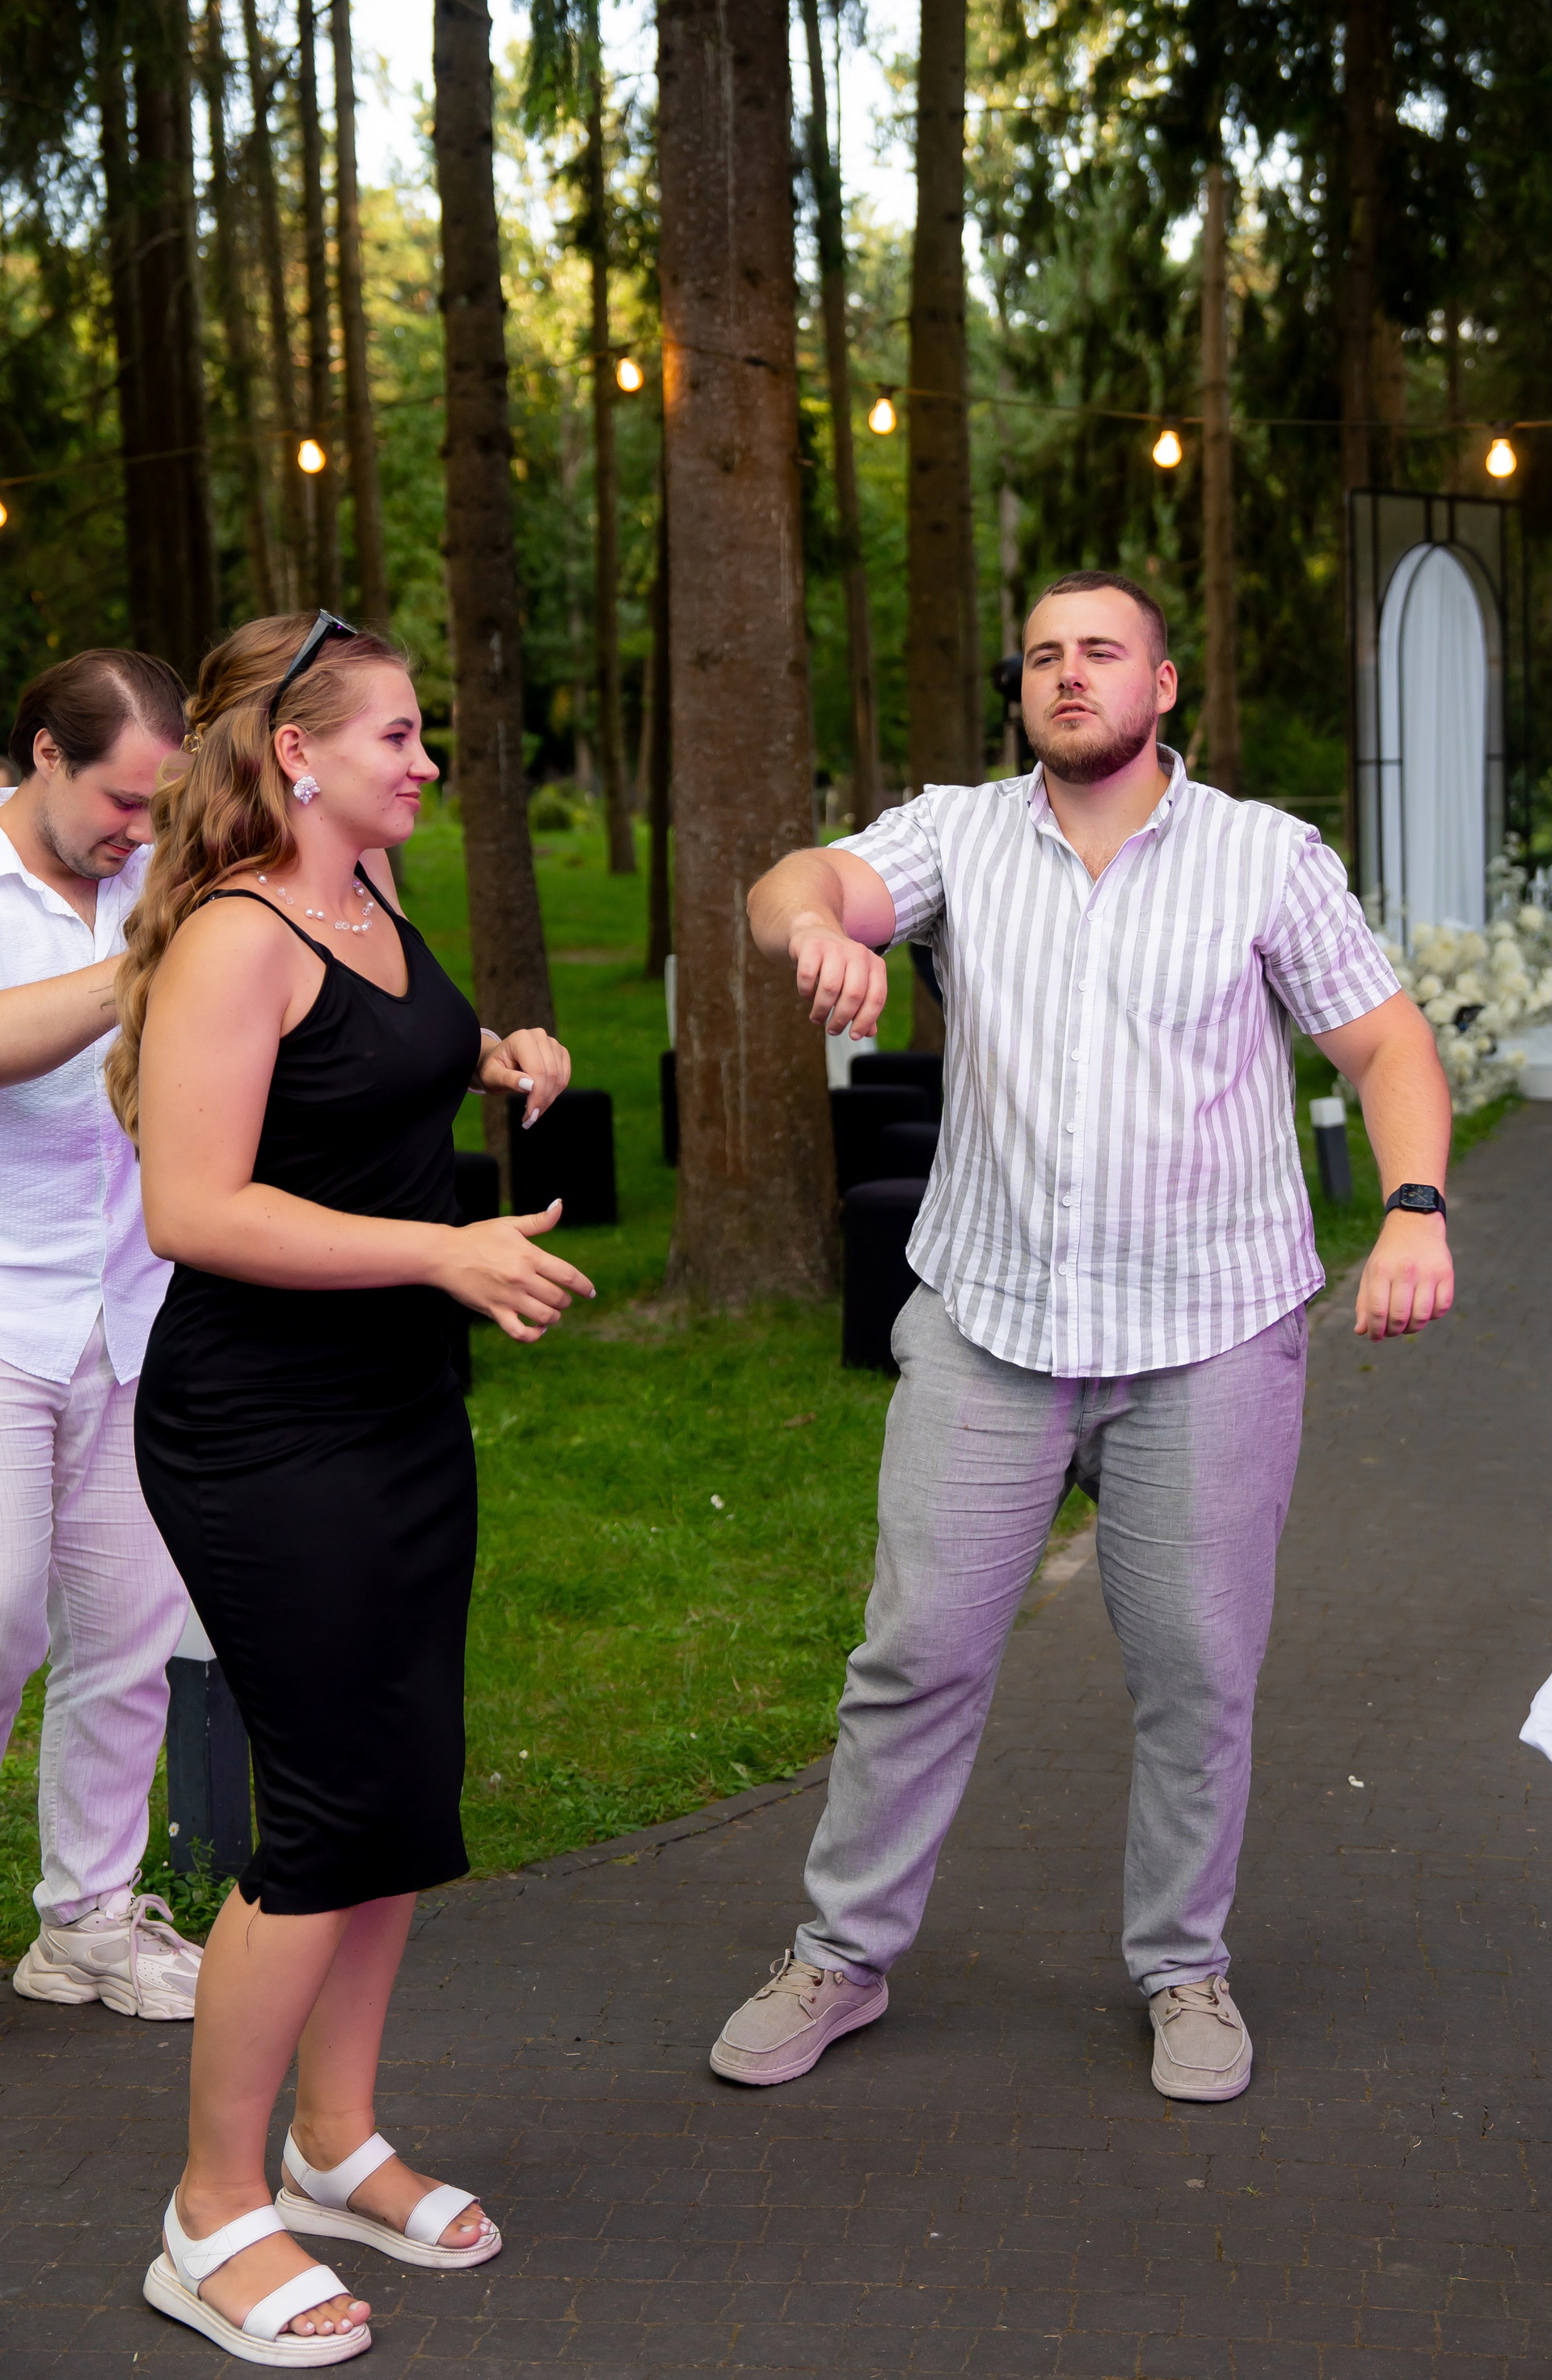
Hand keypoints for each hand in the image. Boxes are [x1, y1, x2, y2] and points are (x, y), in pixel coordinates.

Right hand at [432, 1206, 595, 1342]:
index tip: (590, 1292)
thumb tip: (560, 1205)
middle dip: (566, 1301)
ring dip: (553, 1317)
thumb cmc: (478, 1237)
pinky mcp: (494, 1312)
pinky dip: (533, 1335)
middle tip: (563, 1299)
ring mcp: (508, 1297)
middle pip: (558, 1298)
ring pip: (544, 1316)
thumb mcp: (509, 1225)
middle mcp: (521, 1278)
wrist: (444, 1254)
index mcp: (529, 1256)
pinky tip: (538, 1329)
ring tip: (552, 1312)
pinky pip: (519, 1332)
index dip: (584, 1285)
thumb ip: (538, 1221)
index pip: (567, 1275)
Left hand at [476, 1027, 570, 1127]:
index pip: (538, 1070)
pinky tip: (541, 1100)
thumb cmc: (493, 1068)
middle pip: (551, 1074)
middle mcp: (540, 1037)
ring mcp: (553, 1044)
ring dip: (549, 1099)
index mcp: (522, 1039)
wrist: (499, 1061)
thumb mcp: (492, 1075)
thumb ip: (509, 1079)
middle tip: (531, 1118)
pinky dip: (555, 1093)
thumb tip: (530, 1085)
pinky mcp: (560, 1053)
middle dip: (543, 1100)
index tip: (530, 1115)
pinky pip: (564, 1078)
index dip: (537, 1095)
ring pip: (559, 1078)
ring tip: (534, 1112)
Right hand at [790, 924, 888, 1039]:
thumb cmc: (839, 967)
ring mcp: (835, 947)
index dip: (865, 1020)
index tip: (853, 1035)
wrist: (815, 934)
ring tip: (817, 1018)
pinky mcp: (812, 946)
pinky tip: (807, 995)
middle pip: (854, 995)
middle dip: (841, 1018)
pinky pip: (808, 977)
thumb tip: (869, 1032)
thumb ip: (864, 1007)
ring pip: (830, 988)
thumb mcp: (856, 983)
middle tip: (832, 1030)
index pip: (876, 998)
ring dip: (821, 1010)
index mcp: (875, 965)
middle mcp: (858, 953)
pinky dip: (806, 992)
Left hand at [1352, 1209, 1453, 1340]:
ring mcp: (1428, 1272)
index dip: (1375, 1331)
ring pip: (1421, 1316)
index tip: (1375, 1337)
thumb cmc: (1389, 1255)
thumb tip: (1361, 1331)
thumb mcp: (1371, 1273)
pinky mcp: (1446, 1273)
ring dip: (1412, 1328)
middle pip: (1399, 1317)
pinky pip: (1442, 1308)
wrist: (1414, 1225)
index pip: (1377, 1311)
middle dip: (1393, 1331)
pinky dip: (1432, 1316)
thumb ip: (1365, 1302)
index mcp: (1381, 1270)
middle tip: (1391, 1331)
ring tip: (1406, 1324)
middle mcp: (1405, 1271)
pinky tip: (1423, 1310)